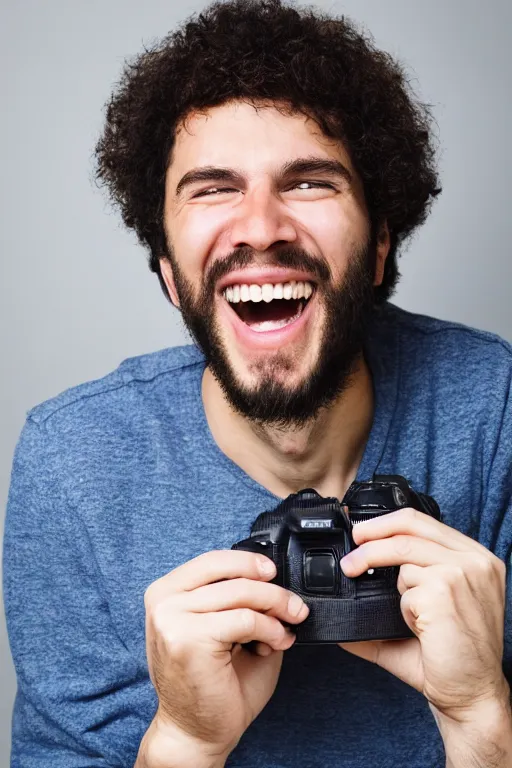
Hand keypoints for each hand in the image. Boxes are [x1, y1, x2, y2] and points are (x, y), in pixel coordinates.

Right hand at [143, 550, 308, 761]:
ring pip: (241, 594)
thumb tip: (271, 577)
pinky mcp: (189, 639)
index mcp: (166, 592)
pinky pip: (244, 619)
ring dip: (275, 609)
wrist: (195, 733)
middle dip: (272, 589)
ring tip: (287, 629)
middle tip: (295, 607)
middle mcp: (163, 600)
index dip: (248, 562)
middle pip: (230, 574)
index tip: (274, 573)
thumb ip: (238, 599)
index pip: (212, 560)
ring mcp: (172, 619)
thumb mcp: (224, 627)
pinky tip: (275, 643)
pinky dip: (269, 629)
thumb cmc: (211, 684)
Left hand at [338, 507, 509, 724]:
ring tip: (405, 614)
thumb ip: (396, 590)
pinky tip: (420, 630)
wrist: (472, 695)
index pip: (423, 521)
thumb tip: (346, 586)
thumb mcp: (426, 611)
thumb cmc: (451, 657)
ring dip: (391, 584)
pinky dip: (403, 611)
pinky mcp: (445, 591)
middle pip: (408, 527)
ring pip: (401, 554)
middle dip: (370, 537)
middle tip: (350, 558)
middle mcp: (475, 560)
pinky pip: (404, 589)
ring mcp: (462, 573)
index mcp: (476, 558)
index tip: (361, 533)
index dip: (386, 523)